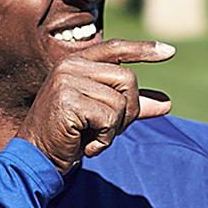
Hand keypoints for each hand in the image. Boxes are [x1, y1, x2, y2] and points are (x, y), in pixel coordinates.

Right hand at [19, 40, 173, 171]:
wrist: (38, 158)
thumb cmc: (70, 135)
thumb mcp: (104, 115)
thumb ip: (131, 106)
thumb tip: (167, 103)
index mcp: (76, 63)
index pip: (115, 48)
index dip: (143, 50)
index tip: (170, 51)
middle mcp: (69, 66)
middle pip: (127, 79)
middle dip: (128, 110)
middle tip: (107, 130)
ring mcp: (66, 82)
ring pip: (120, 102)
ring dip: (113, 129)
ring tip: (91, 137)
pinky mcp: (68, 102)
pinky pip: (108, 119)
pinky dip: (104, 140)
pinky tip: (85, 145)